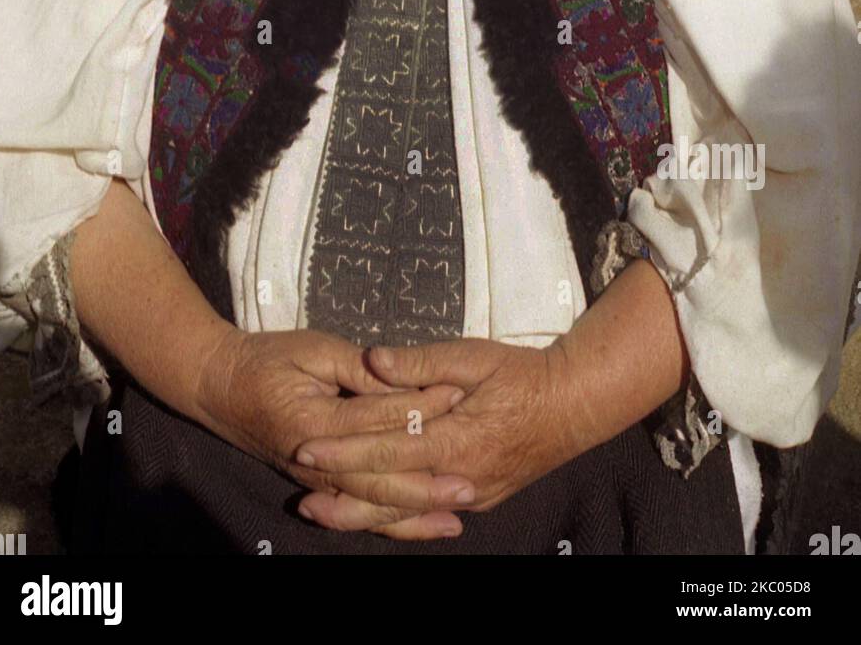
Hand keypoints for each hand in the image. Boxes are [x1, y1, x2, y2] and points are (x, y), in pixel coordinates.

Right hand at [195, 326, 475, 538]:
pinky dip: (392, 520)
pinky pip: (358, 510)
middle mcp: (314, 461)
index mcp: (313, 421)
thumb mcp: (312, 348)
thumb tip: (397, 378)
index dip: (417, 404)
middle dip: (427, 482)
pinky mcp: (318, 484)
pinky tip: (423, 524)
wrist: (220, 385)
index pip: (375, 416)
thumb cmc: (267, 358)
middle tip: (469, 484)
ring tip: (458, 512)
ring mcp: (315, 479)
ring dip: (416, 511)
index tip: (457, 394)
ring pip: (370, 502)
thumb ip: (355, 367)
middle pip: (378, 476)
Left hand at [293, 337, 575, 532]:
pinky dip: (392, 515)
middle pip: (390, 491)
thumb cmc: (520, 373)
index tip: (306, 447)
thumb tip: (374, 361)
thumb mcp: (472, 356)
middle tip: (299, 491)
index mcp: (456, 439)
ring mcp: (470, 495)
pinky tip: (366, 512)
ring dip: (360, 512)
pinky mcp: (476, 499)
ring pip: (405, 511)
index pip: (387, 448)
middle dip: (342, 491)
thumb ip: (420, 363)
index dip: (344, 450)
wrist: (573, 405)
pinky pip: (426, 512)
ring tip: (319, 510)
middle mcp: (460, 477)